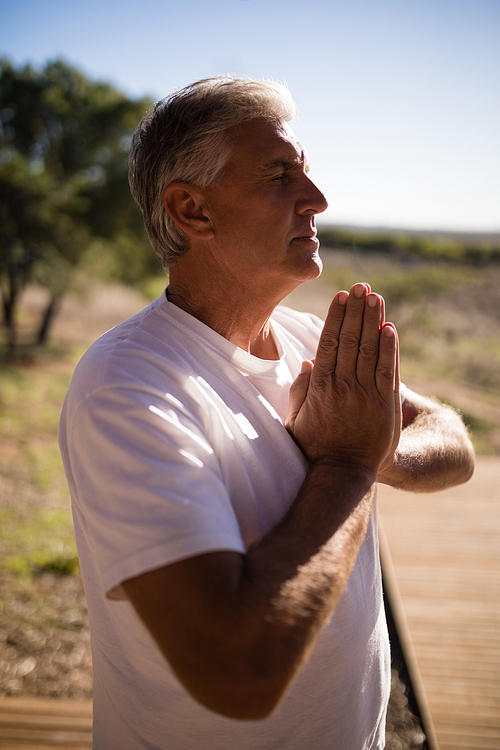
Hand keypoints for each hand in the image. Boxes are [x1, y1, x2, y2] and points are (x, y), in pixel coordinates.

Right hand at [286, 283, 399, 477]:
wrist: (342, 473)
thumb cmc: (315, 447)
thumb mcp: (296, 419)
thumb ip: (300, 390)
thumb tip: (308, 361)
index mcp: (320, 386)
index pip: (329, 343)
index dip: (337, 317)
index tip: (342, 296)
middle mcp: (342, 385)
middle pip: (351, 339)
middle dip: (356, 310)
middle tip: (361, 286)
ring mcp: (365, 394)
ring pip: (370, 349)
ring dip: (373, 320)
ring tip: (376, 296)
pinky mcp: (385, 405)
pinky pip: (387, 371)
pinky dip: (389, 348)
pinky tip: (390, 327)